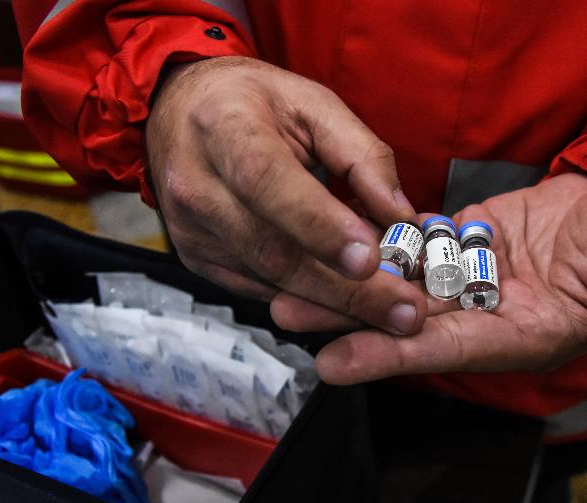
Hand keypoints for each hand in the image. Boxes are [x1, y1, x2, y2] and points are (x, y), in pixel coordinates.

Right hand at [146, 56, 426, 334]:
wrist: (180, 111)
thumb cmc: (254, 103)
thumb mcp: (314, 103)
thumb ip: (363, 156)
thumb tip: (401, 217)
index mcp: (225, 128)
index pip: (267, 181)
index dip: (318, 224)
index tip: (369, 258)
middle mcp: (198, 186)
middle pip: (274, 251)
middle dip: (347, 290)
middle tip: (406, 312)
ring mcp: (194, 231)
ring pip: (272, 281)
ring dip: (339, 304)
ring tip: (395, 314)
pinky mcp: (199, 260)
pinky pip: (264, 290)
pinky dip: (314, 301)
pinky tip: (356, 305)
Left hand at [286, 173, 586, 431]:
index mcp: (524, 335)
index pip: (450, 352)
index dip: (394, 357)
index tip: (337, 364)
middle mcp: (490, 313)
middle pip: (410, 320)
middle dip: (350, 319)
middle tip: (286, 314)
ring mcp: (476, 276)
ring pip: (405, 280)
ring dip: (352, 279)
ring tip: (289, 276)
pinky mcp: (471, 239)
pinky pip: (421, 241)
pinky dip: (382, 239)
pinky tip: (335, 231)